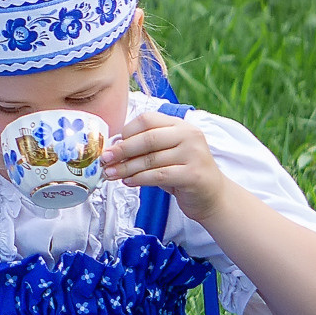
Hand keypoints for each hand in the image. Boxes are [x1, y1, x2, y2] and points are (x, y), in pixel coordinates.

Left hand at [101, 109, 231, 220]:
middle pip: (147, 139)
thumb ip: (144, 147)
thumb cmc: (181, 172)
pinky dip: (139, 179)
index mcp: (180, 125)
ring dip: (126, 168)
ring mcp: (194, 154)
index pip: (147, 119)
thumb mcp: (164, 153)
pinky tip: (128, 182)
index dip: (125, 132)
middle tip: (105, 160)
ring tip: (111, 174)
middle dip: (121, 150)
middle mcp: (189, 135)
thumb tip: (112, 148)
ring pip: (150, 159)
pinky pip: (158, 175)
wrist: (211, 195)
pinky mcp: (193, 174)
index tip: (111, 145)